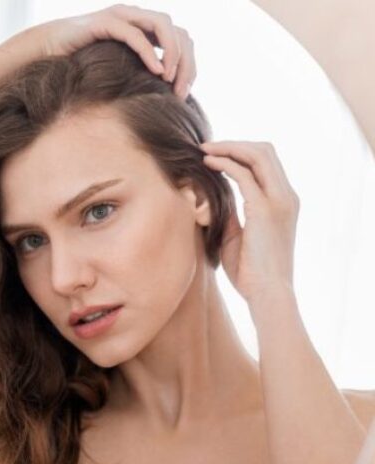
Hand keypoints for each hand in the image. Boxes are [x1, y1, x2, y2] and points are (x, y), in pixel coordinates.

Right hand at [11, 3, 194, 97]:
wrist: (41, 52)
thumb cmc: (76, 66)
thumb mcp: (114, 72)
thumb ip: (135, 75)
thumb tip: (159, 100)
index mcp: (142, 27)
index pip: (180, 39)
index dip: (189, 64)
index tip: (183, 93)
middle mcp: (135, 16)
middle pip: (178, 32)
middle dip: (186, 63)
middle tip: (181, 92)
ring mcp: (121, 16)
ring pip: (163, 26)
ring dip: (173, 54)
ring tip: (169, 81)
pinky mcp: (105, 22)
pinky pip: (135, 34)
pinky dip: (150, 53)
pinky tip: (156, 72)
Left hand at [201, 141, 299, 305]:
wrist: (267, 293)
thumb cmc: (250, 272)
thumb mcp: (236, 235)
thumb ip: (230, 213)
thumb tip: (211, 199)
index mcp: (284, 201)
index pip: (267, 162)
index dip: (241, 152)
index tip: (214, 154)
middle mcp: (286, 196)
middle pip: (265, 151)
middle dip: (234, 144)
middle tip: (205, 147)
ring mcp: (279, 201)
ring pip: (258, 155)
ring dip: (229, 148)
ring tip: (203, 151)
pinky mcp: (265, 210)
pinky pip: (245, 175)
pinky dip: (225, 164)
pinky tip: (207, 164)